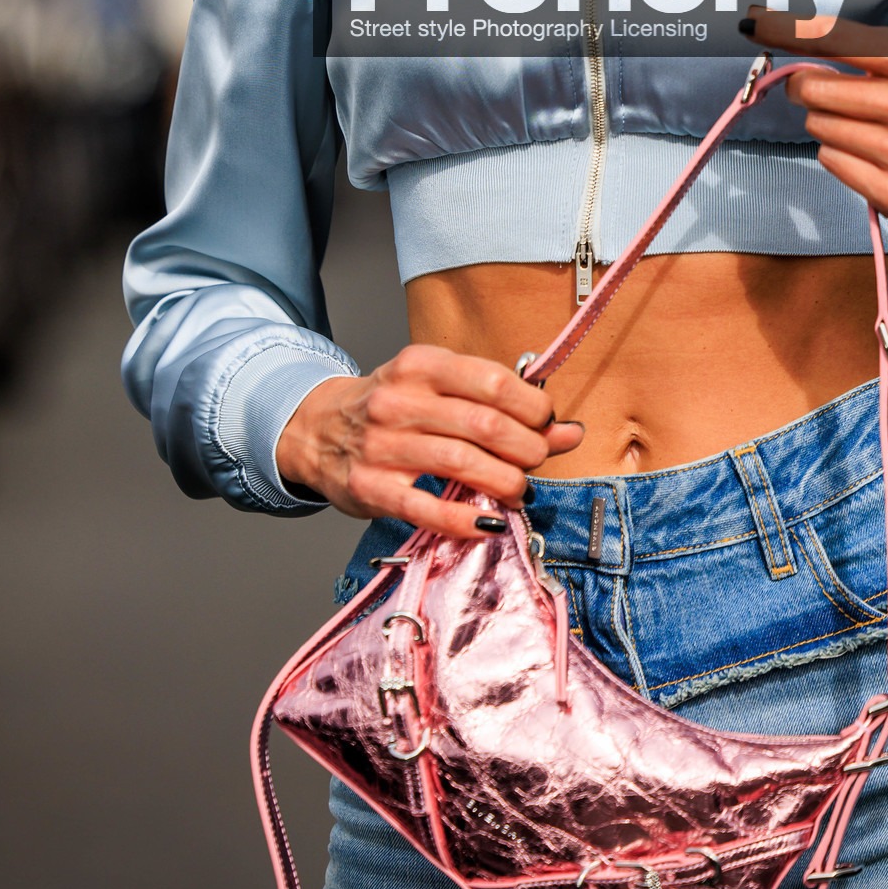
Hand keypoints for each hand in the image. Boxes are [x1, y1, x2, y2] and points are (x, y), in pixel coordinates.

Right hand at [275, 345, 584, 539]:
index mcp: (421, 365)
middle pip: (483, 424)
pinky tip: (487, 524)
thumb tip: (569, 431)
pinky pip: (425, 507)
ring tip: (518, 492)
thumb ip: (502, 408)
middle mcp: (399, 400)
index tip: (545, 424)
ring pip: (460, 463)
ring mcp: (381, 445)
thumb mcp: (439, 390)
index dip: (532, 408)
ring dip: (504, 483)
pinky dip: (464, 520)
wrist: (318, 429)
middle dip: (525, 448)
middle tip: (535, 462)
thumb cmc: (393, 408)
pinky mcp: (370, 487)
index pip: (492, 381)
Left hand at [745, 7, 887, 266]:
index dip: (790, 32)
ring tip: (862, 124)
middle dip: (808, 87)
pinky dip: (839, 154)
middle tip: (820, 89)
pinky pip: (830, 161)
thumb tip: (793, 35)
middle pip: (816, 89)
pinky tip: (868, 153)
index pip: (841, 40)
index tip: (754, 24)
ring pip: (820, 126)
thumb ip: (868, 52)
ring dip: (827, 122)